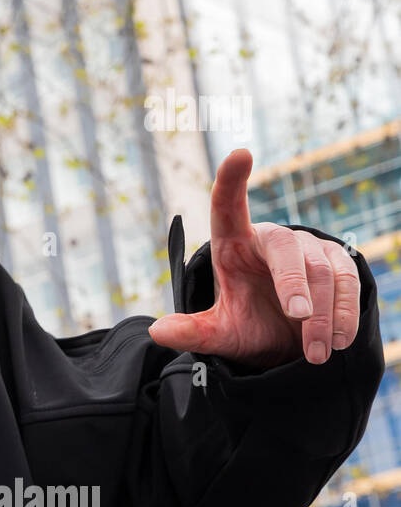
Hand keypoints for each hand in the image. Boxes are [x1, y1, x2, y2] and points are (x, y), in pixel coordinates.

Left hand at [147, 148, 361, 369]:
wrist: (287, 343)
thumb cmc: (248, 327)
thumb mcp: (220, 333)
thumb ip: (193, 332)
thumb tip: (157, 332)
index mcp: (232, 245)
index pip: (227, 207)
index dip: (231, 181)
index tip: (240, 154)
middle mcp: (270, 239)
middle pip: (285, 247)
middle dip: (294, 283)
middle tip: (298, 317)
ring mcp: (307, 247)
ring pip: (322, 270)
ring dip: (323, 314)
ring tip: (315, 353)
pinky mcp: (339, 261)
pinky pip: (348, 280)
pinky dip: (345, 312)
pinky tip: (338, 342)